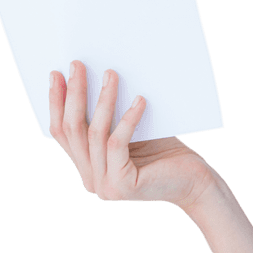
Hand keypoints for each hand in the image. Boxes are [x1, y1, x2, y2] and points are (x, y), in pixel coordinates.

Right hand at [50, 60, 215, 208]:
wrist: (196, 183)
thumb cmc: (167, 154)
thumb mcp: (132, 134)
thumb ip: (109, 121)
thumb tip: (97, 76)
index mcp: (88, 169)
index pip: (62, 133)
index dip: (57, 103)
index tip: (56, 74)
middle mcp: (92, 181)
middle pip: (72, 131)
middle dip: (74, 94)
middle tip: (77, 66)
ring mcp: (105, 186)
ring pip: (94, 134)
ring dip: (102, 100)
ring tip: (111, 74)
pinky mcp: (123, 185)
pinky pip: (117, 143)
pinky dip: (127, 119)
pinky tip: (140, 100)